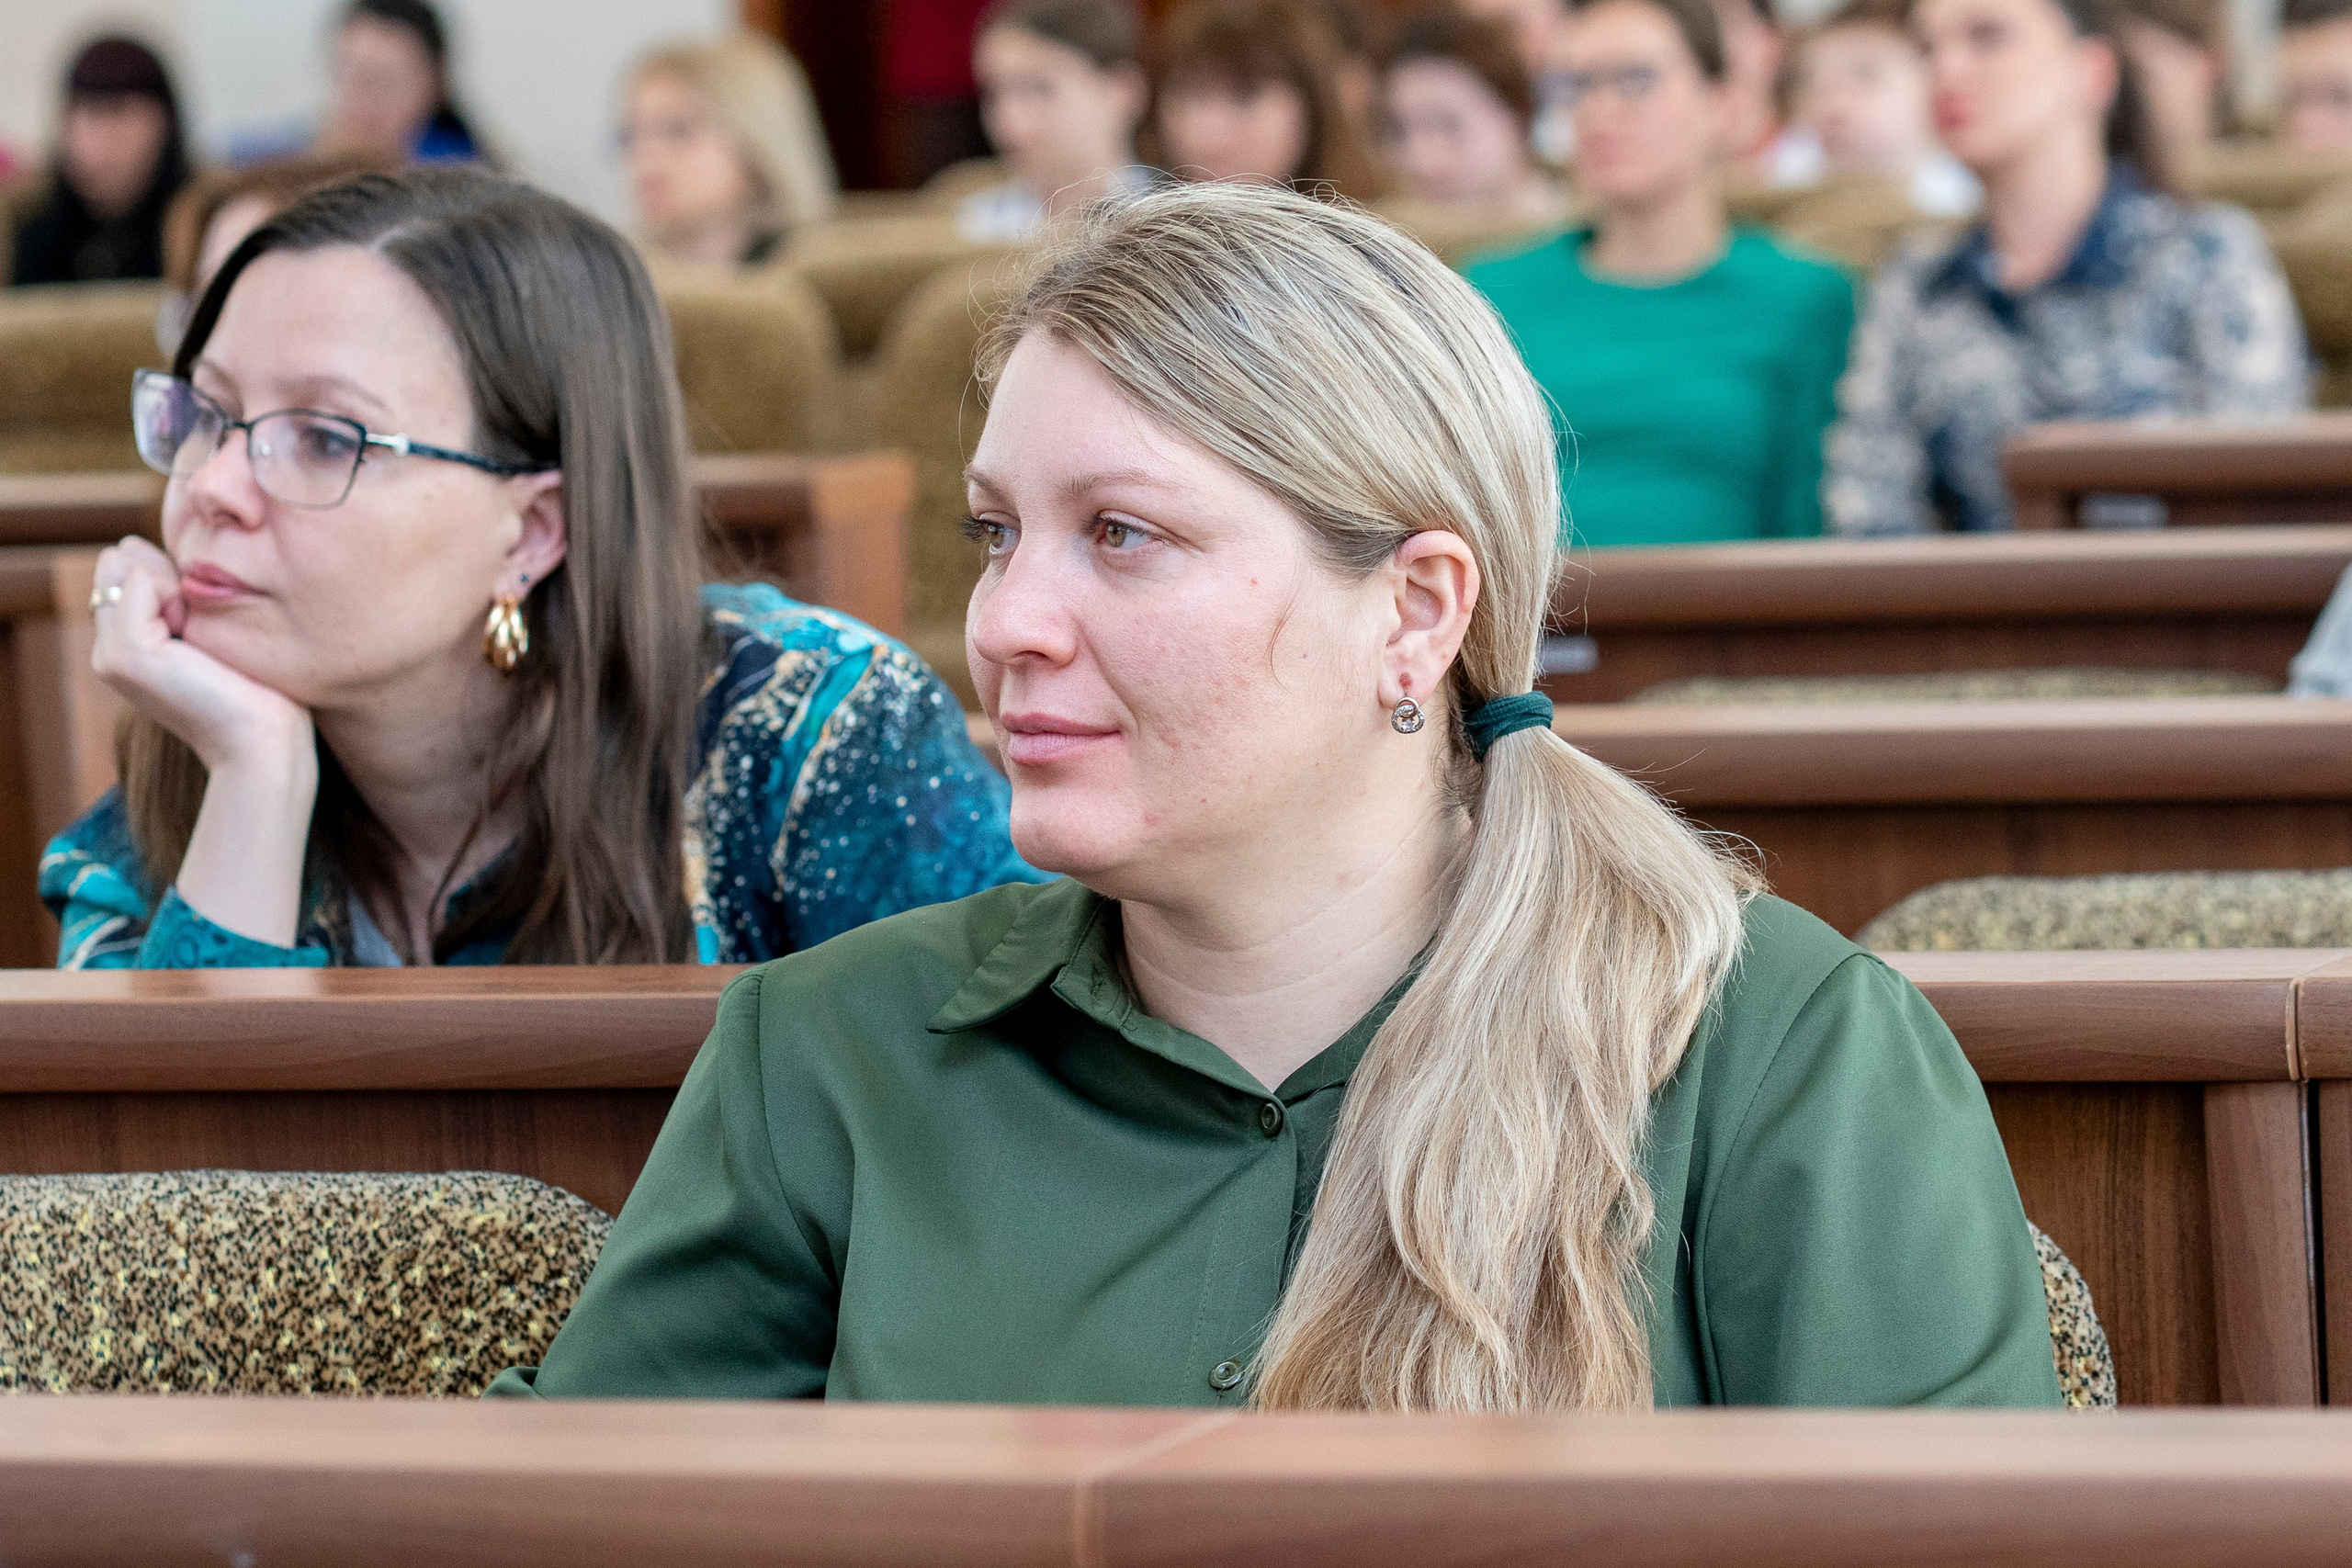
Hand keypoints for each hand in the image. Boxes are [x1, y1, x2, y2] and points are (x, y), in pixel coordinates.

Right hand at [89, 536, 314, 775]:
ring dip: (174, 584)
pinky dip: (175, 592)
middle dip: (166, 574)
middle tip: (202, 631)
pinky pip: (138, 580)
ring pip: (124, 566)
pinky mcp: (126, 652)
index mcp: (127, 647)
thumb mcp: (211, 634)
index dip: (169, 575)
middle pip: (118, 562)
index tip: (203, 622)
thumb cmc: (257, 691)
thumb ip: (176, 597)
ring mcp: (110, 653)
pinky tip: (196, 638)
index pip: (124, 570)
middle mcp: (108, 650)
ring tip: (201, 638)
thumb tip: (138, 546)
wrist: (264, 744)